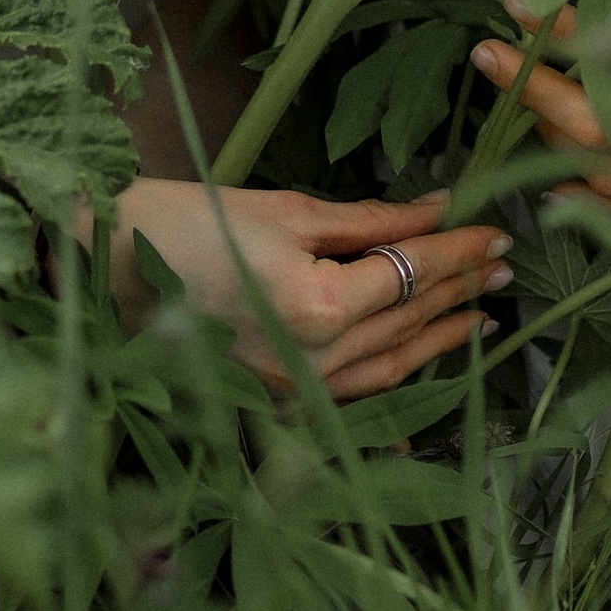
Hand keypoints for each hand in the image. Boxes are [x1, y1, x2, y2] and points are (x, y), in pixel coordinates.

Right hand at [107, 182, 511, 397]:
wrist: (105, 272)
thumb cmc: (185, 223)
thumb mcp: (283, 209)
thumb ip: (367, 218)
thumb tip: (433, 207)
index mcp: (318, 304)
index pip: (411, 271)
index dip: (459, 250)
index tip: (497, 230)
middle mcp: (313, 361)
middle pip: (407, 319)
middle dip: (460, 289)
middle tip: (505, 265)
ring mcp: (292, 391)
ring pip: (389, 365)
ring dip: (438, 337)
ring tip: (480, 314)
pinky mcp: (272, 403)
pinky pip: (352, 392)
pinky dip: (394, 373)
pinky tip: (422, 361)